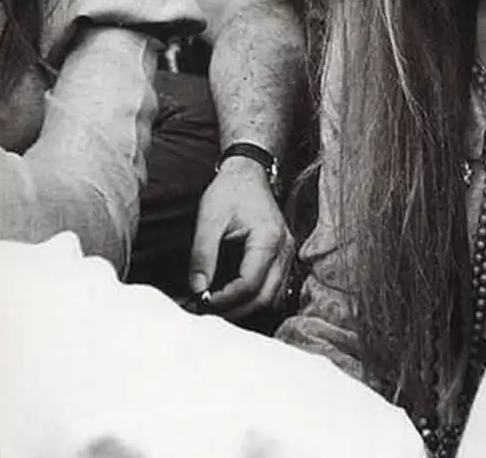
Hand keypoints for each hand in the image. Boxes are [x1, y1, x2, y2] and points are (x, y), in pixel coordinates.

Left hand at [188, 157, 289, 318]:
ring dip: (246, 308)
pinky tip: (233, 298)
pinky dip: (255, 299)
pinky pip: (274, 289)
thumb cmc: (229, 191)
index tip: (200, 302)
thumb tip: (197, 289)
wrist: (248, 173)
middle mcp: (285, 251)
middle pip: (264, 298)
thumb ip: (203, 255)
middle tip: (205, 312)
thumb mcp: (209, 219)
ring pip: (273, 298)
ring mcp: (288, 255)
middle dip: (234, 311)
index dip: (224, 299)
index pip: (249, 284)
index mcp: (268, 240)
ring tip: (217, 307)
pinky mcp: (284, 258)